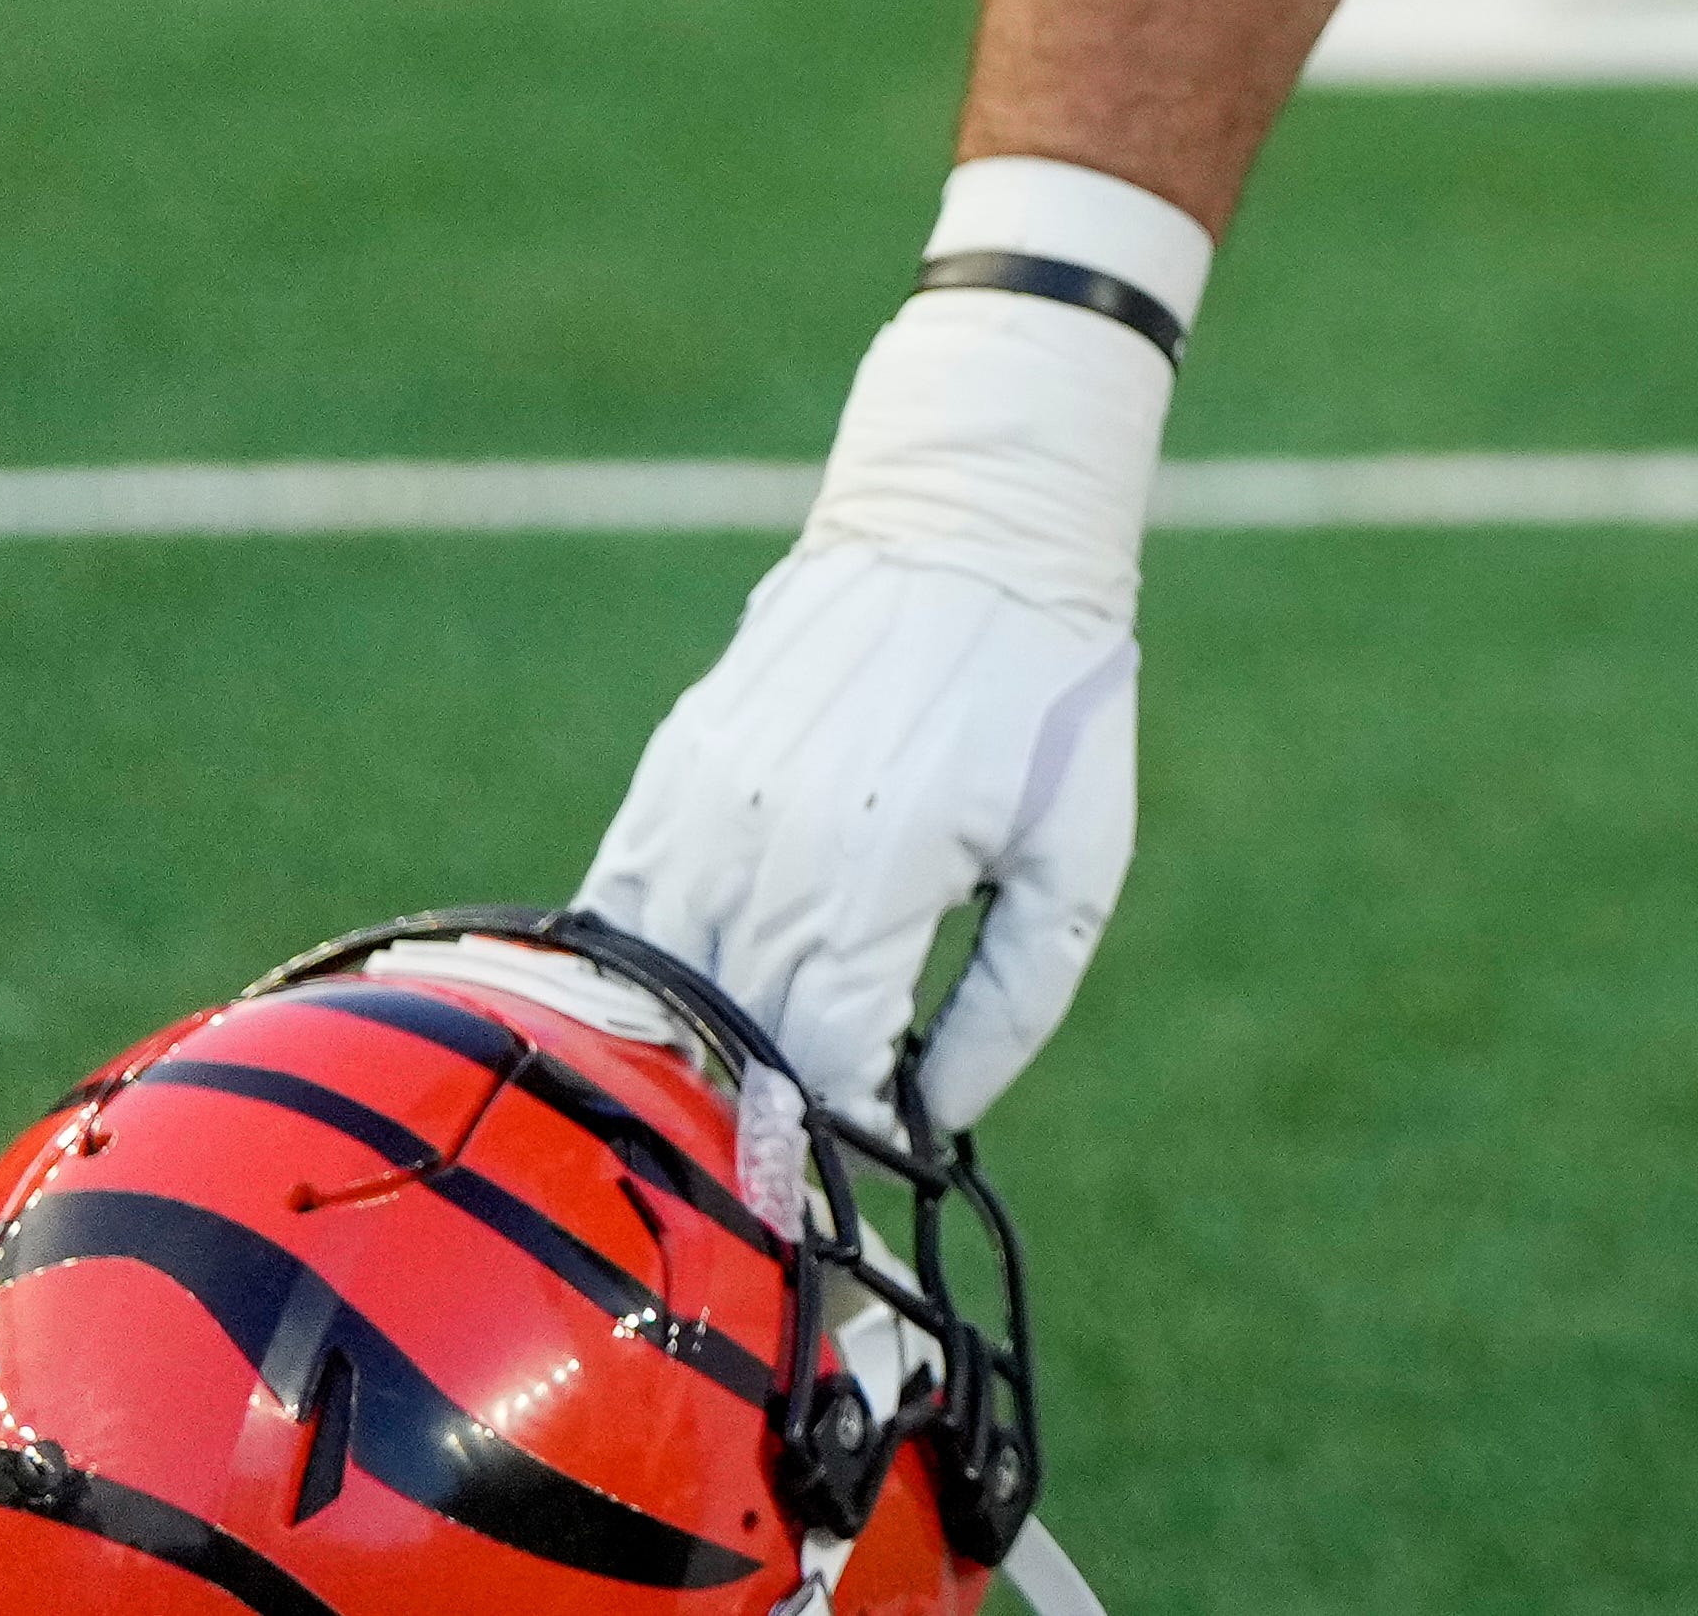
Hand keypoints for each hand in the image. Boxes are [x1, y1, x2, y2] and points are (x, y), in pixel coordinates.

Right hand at [581, 540, 1138, 1120]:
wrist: (972, 536)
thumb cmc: (1050, 702)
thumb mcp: (1078, 857)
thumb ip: (1013, 1002)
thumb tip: (936, 1113)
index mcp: (877, 880)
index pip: (818, 1066)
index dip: (837, 1130)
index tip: (862, 1162)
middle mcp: (768, 854)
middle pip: (731, 1041)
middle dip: (770, 1106)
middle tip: (804, 1145)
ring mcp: (701, 812)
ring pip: (658, 989)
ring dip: (698, 1047)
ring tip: (748, 1080)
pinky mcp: (669, 775)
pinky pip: (620, 915)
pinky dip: (647, 973)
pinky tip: (690, 997)